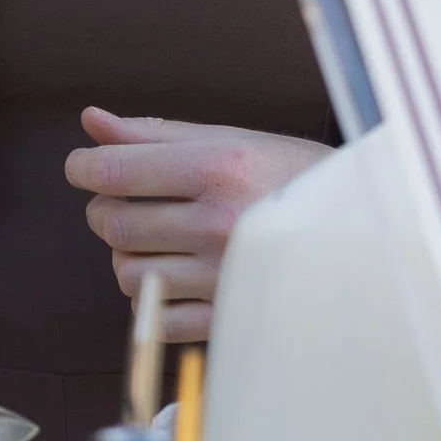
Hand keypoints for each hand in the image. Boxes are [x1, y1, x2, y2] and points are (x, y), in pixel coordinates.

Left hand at [63, 112, 331, 338]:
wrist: (357, 225)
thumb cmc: (286, 174)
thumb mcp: (228, 140)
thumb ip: (153, 134)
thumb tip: (90, 121)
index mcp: (218, 169)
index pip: (115, 172)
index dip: (84, 168)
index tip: (83, 167)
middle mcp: (219, 222)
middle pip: (114, 225)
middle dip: (105, 212)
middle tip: (124, 202)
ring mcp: (223, 274)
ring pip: (128, 274)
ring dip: (128, 256)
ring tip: (156, 239)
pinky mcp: (229, 315)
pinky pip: (155, 318)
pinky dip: (151, 300)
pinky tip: (172, 275)